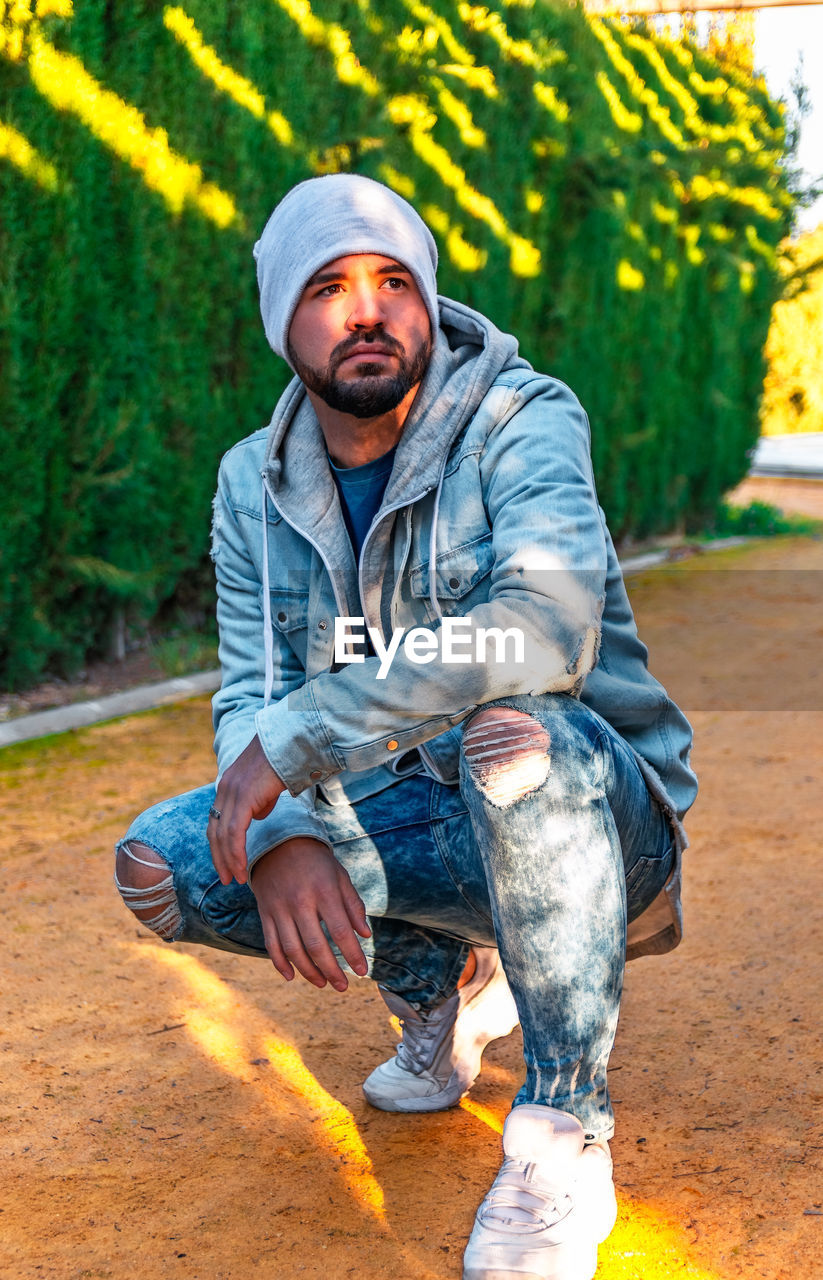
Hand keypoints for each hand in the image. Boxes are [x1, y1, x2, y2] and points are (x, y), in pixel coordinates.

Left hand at [209, 735, 285, 885]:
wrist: (291, 742)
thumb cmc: (286, 760)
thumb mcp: (268, 784)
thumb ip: (260, 800)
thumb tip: (257, 816)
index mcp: (228, 785)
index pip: (217, 821)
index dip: (219, 844)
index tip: (226, 863)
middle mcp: (224, 789)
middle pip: (214, 831)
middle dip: (219, 858)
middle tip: (227, 879)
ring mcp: (231, 793)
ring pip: (222, 836)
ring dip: (228, 861)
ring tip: (237, 879)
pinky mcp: (243, 798)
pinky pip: (234, 833)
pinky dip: (236, 853)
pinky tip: (241, 867)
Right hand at [251, 838, 370, 991]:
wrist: (279, 843)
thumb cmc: (317, 862)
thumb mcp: (340, 877)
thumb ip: (353, 906)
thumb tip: (365, 934)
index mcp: (324, 891)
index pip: (341, 931)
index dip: (352, 955)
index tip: (363, 971)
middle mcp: (300, 902)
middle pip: (315, 946)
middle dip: (332, 970)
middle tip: (343, 986)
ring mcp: (280, 909)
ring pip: (293, 950)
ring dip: (308, 972)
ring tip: (323, 983)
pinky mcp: (265, 913)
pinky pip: (271, 944)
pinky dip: (280, 964)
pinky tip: (292, 977)